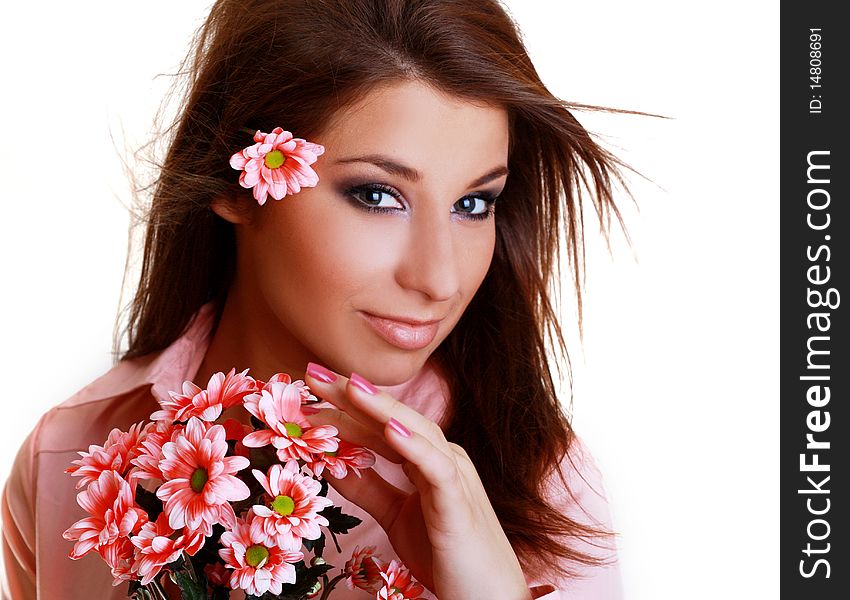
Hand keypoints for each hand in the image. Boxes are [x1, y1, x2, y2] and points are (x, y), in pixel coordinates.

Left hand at [303, 363, 532, 599]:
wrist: (487, 598)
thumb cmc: (446, 555)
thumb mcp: (396, 516)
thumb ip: (368, 489)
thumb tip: (332, 463)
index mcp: (428, 460)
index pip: (381, 425)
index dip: (345, 406)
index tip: (308, 391)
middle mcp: (443, 458)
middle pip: (394, 418)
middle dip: (354, 395)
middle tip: (314, 372)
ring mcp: (454, 476)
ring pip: (416, 432)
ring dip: (381, 409)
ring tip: (349, 387)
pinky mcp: (459, 503)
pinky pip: (436, 468)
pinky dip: (413, 445)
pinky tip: (390, 428)